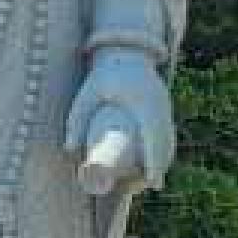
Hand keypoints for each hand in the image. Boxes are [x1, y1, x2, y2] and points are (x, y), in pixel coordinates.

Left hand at [66, 51, 174, 194]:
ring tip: (153, 179)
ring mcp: (164, 106)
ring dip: (164, 159)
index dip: (155, 162)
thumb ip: (76, 118)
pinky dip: (166, 147)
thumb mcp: (88, 93)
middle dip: (160, 167)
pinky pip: (168, 132)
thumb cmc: (105, 73)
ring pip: (168, 139)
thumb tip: (69, 149)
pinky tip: (162, 160)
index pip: (153, 139)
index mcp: (144, 104)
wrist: (126, 52)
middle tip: (151, 186)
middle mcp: (159, 107)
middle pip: (165, 144)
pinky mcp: (163, 105)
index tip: (152, 181)